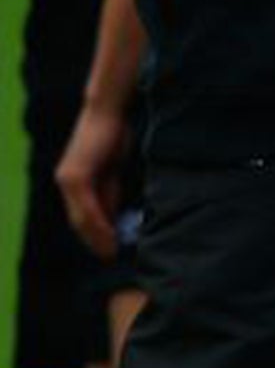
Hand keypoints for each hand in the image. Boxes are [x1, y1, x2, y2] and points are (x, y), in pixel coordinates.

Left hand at [55, 102, 129, 259]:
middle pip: (78, 221)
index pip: (81, 215)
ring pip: (81, 218)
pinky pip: (86, 207)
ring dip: (97, 237)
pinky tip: (110, 234)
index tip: (109, 249)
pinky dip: (99, 223)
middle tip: (111, 256)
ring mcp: (69, 179)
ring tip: (112, 251)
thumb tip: (112, 215)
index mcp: (75, 180)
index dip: (94, 234)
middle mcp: (66, 182)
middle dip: (95, 241)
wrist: (109, 110)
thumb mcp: (113, 168)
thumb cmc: (114, 133)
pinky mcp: (76, 176)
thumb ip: (109, 190)